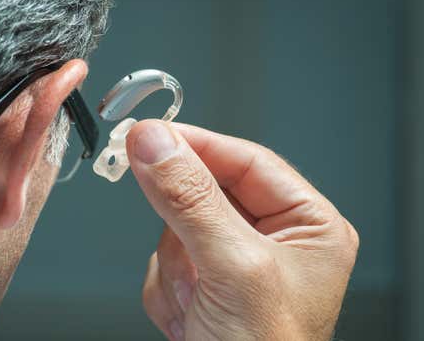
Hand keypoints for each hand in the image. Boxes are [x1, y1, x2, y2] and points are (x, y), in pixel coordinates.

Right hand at [126, 120, 358, 340]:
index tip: (148, 136)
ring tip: (199, 305)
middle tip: (185, 253)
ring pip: (174, 229)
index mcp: (307, 225)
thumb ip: (191, 200)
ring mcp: (232, 262)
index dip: (196, 145)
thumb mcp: (234, 269)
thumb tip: (154, 143)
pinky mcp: (203, 284)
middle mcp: (272, 239)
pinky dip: (168, 292)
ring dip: (177, 269)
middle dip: (185, 231)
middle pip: (203, 193)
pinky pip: (163, 262)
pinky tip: (191, 318)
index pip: (245, 160)